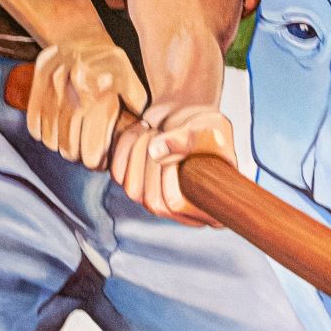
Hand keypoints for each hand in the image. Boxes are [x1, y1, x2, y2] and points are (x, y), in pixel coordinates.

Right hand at [26, 38, 146, 170]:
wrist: (79, 34)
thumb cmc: (109, 63)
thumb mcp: (131, 81)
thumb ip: (136, 108)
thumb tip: (140, 132)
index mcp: (101, 95)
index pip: (93, 149)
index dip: (96, 161)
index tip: (98, 161)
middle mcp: (76, 93)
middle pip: (69, 149)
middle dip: (78, 156)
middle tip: (83, 154)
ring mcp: (53, 89)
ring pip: (50, 140)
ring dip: (60, 146)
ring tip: (69, 142)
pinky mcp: (37, 85)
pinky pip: (34, 125)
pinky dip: (42, 133)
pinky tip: (54, 129)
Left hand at [111, 101, 235, 224]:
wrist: (191, 119)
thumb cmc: (210, 129)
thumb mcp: (211, 129)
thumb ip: (192, 138)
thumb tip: (157, 150)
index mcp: (210, 206)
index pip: (175, 204)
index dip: (170, 176)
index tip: (177, 150)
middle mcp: (183, 212)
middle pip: (153, 201)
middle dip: (153, 161)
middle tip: (161, 132)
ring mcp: (157, 200)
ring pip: (133, 190)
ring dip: (138, 152)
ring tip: (153, 130)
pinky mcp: (138, 185)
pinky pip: (119, 173)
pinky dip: (124, 146)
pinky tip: (142, 130)